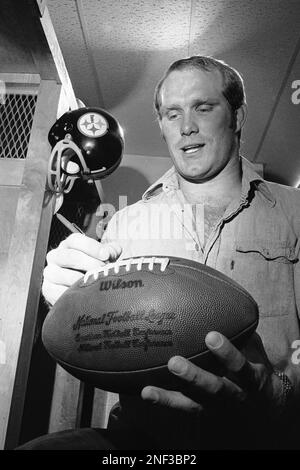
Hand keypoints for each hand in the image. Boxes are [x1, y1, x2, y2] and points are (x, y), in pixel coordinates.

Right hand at [42, 233, 121, 305]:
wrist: (85, 293)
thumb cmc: (94, 271)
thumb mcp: (104, 258)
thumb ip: (110, 251)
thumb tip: (111, 252)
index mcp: (69, 245)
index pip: (75, 240)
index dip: (91, 246)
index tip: (106, 255)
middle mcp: (56, 256)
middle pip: (68, 255)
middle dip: (88, 263)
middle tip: (101, 270)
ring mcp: (50, 272)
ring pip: (58, 273)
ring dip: (77, 279)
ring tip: (92, 284)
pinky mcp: (48, 289)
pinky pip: (54, 290)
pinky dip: (68, 293)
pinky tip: (81, 295)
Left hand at [141, 332, 286, 419]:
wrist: (267, 405)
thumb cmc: (255, 365)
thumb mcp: (256, 349)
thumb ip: (242, 331)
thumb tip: (225, 299)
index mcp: (252, 378)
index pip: (241, 367)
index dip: (227, 354)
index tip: (211, 336)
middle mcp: (236, 396)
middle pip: (215, 390)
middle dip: (194, 377)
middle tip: (174, 362)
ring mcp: (218, 407)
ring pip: (196, 402)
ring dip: (171, 394)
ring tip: (150, 387)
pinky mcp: (204, 411)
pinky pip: (184, 408)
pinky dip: (165, 401)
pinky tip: (146, 393)